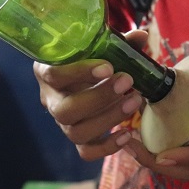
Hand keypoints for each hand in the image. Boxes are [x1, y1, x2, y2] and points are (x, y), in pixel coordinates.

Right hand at [34, 31, 145, 160]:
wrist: (86, 78)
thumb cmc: (90, 58)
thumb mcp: (100, 46)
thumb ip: (118, 43)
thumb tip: (141, 36)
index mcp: (47, 71)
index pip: (54, 75)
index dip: (80, 72)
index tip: (109, 67)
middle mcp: (50, 100)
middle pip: (65, 110)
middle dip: (99, 98)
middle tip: (127, 82)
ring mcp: (62, 123)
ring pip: (76, 132)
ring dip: (108, 119)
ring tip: (135, 102)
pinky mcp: (77, 139)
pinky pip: (85, 152)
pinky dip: (107, 147)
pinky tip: (128, 134)